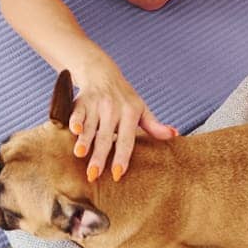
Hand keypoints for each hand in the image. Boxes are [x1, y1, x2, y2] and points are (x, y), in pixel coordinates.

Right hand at [67, 56, 177, 183]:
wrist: (102, 72)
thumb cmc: (124, 97)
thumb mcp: (141, 109)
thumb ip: (153, 125)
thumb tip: (174, 135)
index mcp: (130, 113)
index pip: (126, 140)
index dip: (122, 157)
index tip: (118, 174)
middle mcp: (113, 109)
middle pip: (105, 137)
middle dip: (99, 156)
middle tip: (93, 175)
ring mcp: (96, 104)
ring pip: (90, 126)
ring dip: (84, 140)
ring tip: (79, 155)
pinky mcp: (81, 100)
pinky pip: (77, 112)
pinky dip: (74, 120)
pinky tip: (73, 131)